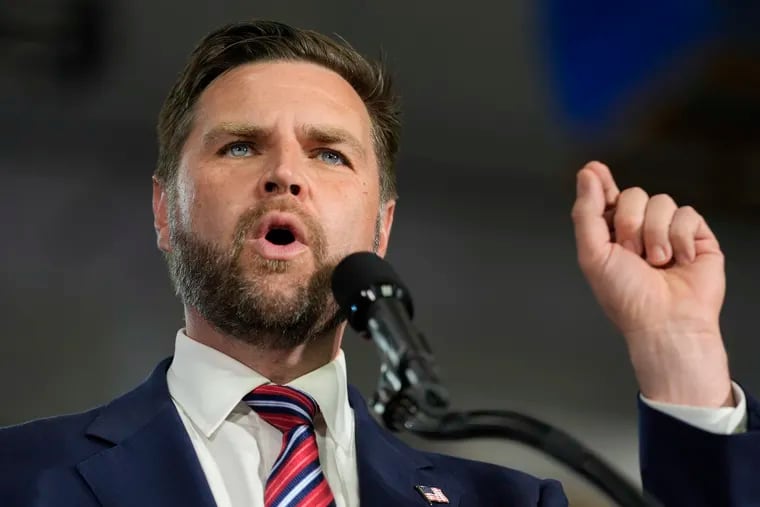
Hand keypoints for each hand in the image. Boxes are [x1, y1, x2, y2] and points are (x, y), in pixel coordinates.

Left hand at [571, 161, 732, 406]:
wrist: (664, 322)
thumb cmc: (626, 296)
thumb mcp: (593, 253)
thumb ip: (587, 212)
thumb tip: (587, 174)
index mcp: (612, 235)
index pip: (607, 199)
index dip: (600, 182)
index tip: (594, 169)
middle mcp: (640, 230)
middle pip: (634, 194)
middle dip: (629, 222)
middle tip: (631, 252)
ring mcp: (669, 232)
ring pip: (661, 202)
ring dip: (654, 234)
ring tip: (656, 262)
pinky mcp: (696, 237)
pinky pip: (687, 214)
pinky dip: (680, 238)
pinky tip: (679, 260)